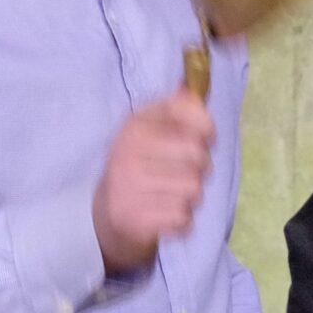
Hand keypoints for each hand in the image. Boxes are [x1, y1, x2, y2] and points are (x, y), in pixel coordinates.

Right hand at [93, 91, 214, 273]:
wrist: (105, 213)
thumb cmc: (138, 164)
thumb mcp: (149, 130)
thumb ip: (176, 109)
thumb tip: (195, 92)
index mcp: (135, 125)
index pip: (190, 115)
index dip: (206, 128)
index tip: (204, 138)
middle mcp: (128, 152)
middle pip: (198, 157)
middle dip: (200, 168)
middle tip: (184, 172)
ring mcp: (129, 187)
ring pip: (194, 190)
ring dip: (190, 197)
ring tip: (172, 194)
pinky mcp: (135, 219)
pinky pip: (183, 218)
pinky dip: (181, 220)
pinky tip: (165, 213)